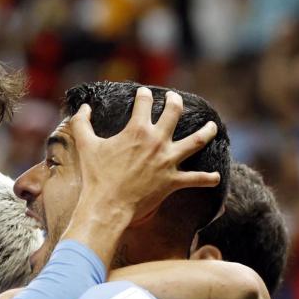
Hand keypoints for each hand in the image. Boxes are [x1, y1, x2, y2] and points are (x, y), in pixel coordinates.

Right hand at [72, 88, 219, 222]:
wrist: (108, 205)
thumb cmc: (96, 176)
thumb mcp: (85, 146)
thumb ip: (81, 123)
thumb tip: (83, 107)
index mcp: (137, 130)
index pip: (145, 103)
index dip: (144, 95)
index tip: (144, 93)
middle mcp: (157, 142)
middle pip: (174, 114)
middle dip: (175, 102)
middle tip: (175, 99)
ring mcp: (168, 161)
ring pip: (196, 141)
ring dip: (207, 132)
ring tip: (212, 127)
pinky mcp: (173, 181)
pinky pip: (197, 179)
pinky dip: (208, 178)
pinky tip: (216, 177)